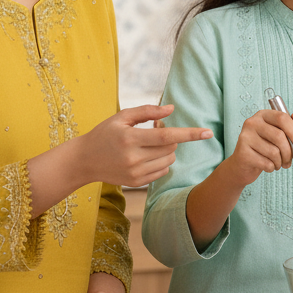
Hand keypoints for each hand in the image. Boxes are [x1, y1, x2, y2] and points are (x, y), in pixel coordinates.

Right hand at [82, 104, 212, 187]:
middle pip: (170, 148)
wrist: (84, 161)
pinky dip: (161, 162)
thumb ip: (147, 111)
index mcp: (130, 138)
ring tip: (149, 143)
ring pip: (169, 160)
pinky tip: (146, 156)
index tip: (208, 132)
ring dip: (167, 150)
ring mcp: (135, 173)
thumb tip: (171, 109)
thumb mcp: (122, 117)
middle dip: (171, 138)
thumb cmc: (104, 134)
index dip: (189, 134)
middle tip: (155, 130)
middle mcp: (134, 158)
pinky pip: (162, 172)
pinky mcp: (136, 183)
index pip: (167, 136)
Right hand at [223, 109, 292, 186]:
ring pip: (274, 152)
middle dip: (289, 152)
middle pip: (279, 136)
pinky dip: (271, 168)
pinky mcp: (242, 152)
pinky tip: (267, 166)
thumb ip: (291, 125)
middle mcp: (252, 122)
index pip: (282, 118)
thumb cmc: (263, 148)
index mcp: (263, 115)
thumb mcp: (278, 134)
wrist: (242, 164)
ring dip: (279, 162)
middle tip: (289, 160)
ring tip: (276, 163)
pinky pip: (266, 163)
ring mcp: (245, 137)